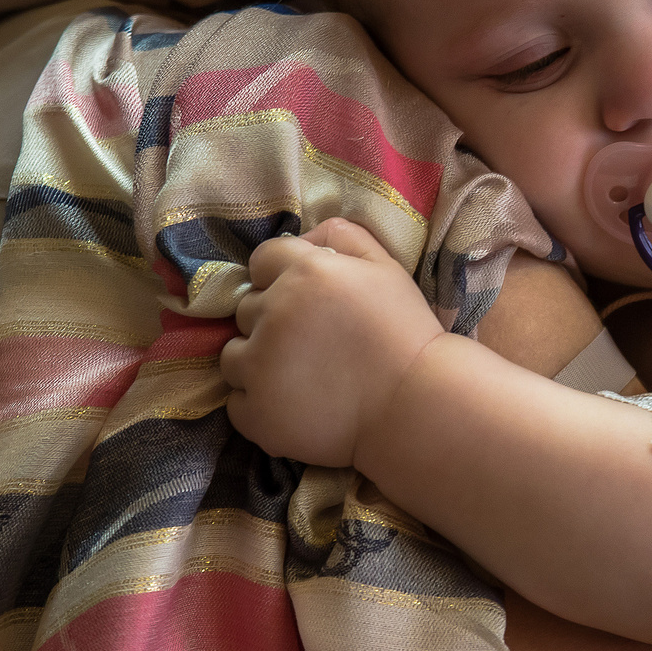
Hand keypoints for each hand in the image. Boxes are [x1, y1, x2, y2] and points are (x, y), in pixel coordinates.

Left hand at [221, 218, 443, 467]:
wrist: (417, 407)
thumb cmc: (407, 334)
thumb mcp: (386, 267)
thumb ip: (342, 237)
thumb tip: (304, 237)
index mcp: (303, 274)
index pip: (262, 260)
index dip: (280, 277)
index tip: (304, 300)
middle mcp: (273, 314)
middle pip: (246, 309)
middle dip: (271, 321)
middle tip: (311, 343)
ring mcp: (260, 367)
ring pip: (234, 356)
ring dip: (258, 362)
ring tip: (300, 378)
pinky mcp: (257, 413)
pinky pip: (237, 403)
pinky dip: (260, 405)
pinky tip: (295, 407)